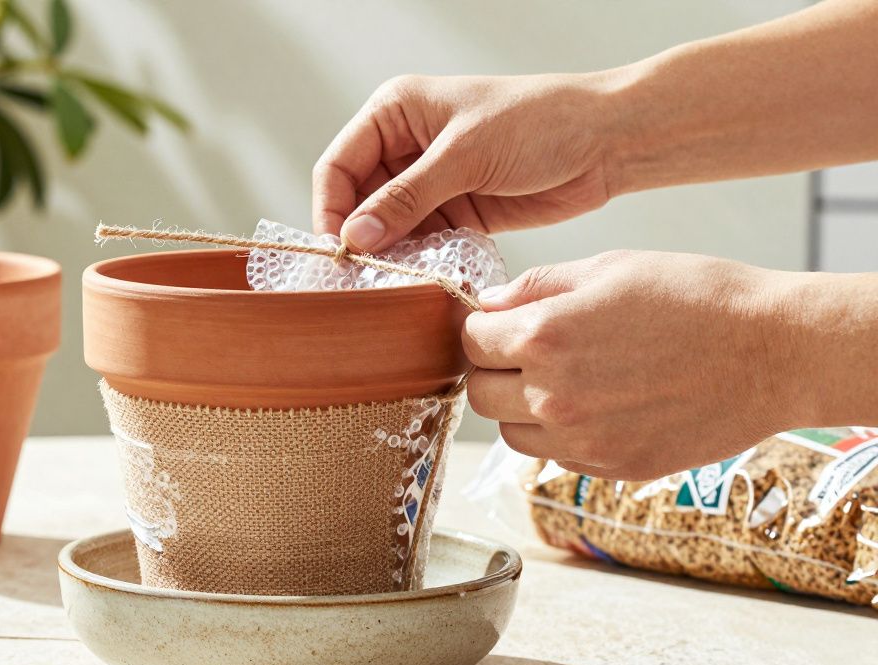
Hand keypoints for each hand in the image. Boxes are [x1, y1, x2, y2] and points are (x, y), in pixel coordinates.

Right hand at [312, 73, 616, 251]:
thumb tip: (355, 237)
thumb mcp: (465, 156)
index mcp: (396, 112)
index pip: (339, 166)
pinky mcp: (455, 211)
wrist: (605, 141)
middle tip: (363, 276)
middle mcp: (405, 146)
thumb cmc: (540, 122)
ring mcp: (430, 181)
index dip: (331, 209)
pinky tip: (423, 276)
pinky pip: (420, 241)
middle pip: (357, 202)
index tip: (340, 251)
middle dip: (361, 238)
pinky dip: (419, 260)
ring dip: (390, 254)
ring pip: (387, 227)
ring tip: (394, 280)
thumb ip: (406, 198)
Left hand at [460, 251, 802, 479]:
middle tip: (527, 353)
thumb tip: (488, 303)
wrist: (776, 353)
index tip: (501, 324)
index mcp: (544, 336)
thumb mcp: (611, 267)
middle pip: (479, 393)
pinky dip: (562, 434)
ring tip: (567, 379)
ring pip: (511, 433)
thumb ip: (537, 287)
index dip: (484, 328)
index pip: (470, 340)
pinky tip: (601, 404)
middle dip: (494, 370)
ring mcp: (581, 439)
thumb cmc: (698, 297)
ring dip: (522, 409)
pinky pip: (556, 456)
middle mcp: (552, 395)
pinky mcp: (611, 467)